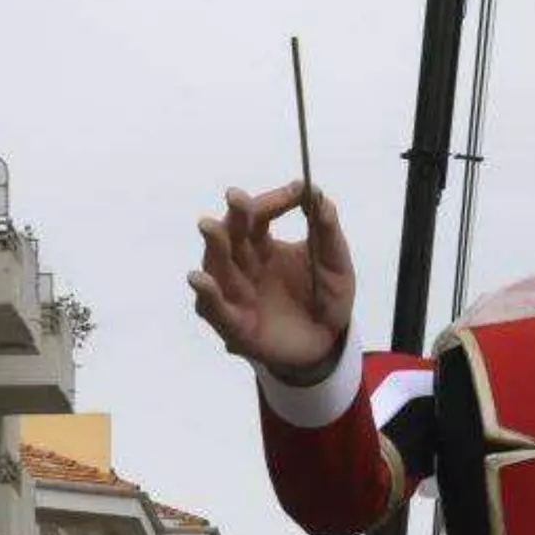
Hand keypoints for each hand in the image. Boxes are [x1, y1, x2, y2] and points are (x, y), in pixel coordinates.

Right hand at [187, 181, 354, 381]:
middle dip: (233, 216)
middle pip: (232, 237)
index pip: (258, 216)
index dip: (273, 201)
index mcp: (263, 247)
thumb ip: (326, 229)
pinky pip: (217, 311)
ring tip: (209, 226)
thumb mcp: (335, 262)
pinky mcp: (236, 327)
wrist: (327, 344)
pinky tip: (199, 279)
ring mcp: (236, 296)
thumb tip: (314, 191)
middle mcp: (243, 267)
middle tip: (235, 196)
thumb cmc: (326, 298)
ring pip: (218, 268)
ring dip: (214, 246)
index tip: (296, 190)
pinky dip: (207, 295)